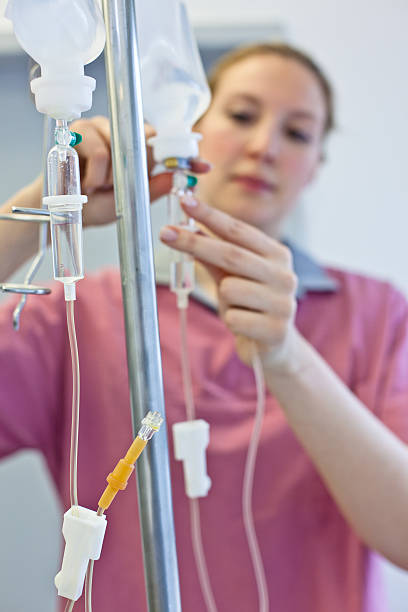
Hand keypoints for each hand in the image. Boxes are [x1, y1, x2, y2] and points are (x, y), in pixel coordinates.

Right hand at [71, 116, 209, 225]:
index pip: (164, 144)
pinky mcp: (79, 130)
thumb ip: (155, 188)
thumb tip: (181, 178)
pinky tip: (86, 183)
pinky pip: (101, 154)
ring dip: (112, 178)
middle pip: (144, 142)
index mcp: (135, 148)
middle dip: (137, 170)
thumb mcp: (131, 201)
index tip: (203, 167)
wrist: (61, 210)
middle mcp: (120, 133)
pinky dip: (97, 177)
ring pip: (121, 150)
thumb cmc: (94, 204)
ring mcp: (99, 127)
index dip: (183, 154)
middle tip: (116, 186)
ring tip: (97, 186)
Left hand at [159, 196, 298, 369]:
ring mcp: (284, 303)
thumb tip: (187, 228)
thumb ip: (214, 255)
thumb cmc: (250, 307)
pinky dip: (231, 321)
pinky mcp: (276, 330)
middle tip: (165, 233)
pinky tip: (245, 326)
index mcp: (277, 255)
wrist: (274, 348)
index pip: (238, 230)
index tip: (185, 201)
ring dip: (224, 300)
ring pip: (230, 289)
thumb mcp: (232, 277)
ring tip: (237, 309)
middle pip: (231, 254)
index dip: (210, 215)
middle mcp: (285, 275)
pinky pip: (234, 318)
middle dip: (195, 243)